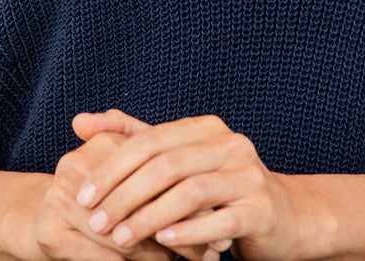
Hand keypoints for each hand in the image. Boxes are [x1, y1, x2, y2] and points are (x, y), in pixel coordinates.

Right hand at [16, 123, 214, 260]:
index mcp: (101, 144)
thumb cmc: (103, 196)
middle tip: (215, 247)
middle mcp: (77, 166)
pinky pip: (102, 258)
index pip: (154, 172)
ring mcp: (60, 200)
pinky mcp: (51, 233)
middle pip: (141, 204)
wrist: (44, 218)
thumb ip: (165, 167)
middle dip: (181, 229)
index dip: (188, 197)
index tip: (220, 216)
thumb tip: (207, 177)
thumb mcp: (130, 172)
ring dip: (162, 255)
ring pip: (124, 237)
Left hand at [66, 107, 314, 260]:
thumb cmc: (220, 190)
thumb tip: (80, 121)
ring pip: (191, 192)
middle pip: (168, 164)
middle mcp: (229, 144)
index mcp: (206, 129)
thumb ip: (133, 139)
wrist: (285, 219)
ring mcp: (248, 175)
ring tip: (121, 238)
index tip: (85, 195)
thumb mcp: (180, 160)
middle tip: (98, 221)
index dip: (114, 166)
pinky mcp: (262, 209)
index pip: (151, 140)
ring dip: (151, 217)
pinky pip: (221, 221)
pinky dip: (189, 232)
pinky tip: (164, 242)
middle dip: (126, 194)